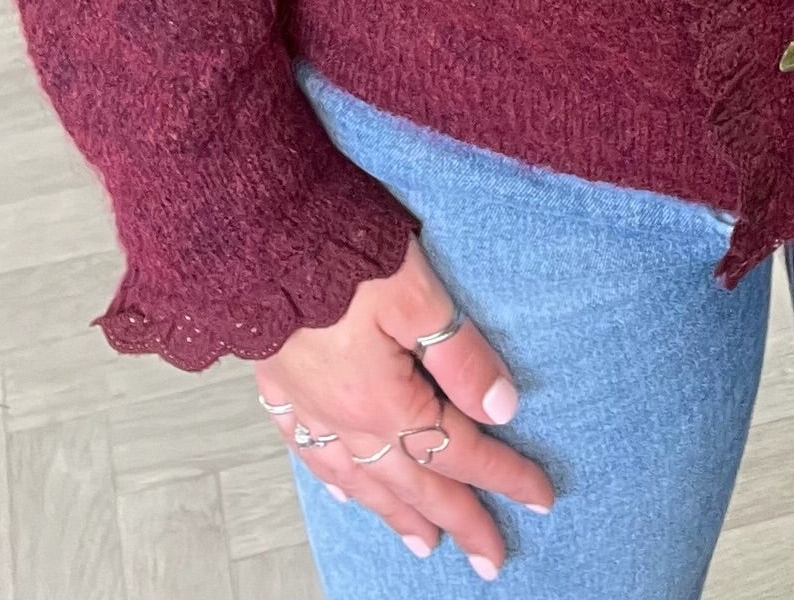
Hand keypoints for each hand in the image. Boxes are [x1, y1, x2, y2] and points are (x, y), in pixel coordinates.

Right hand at [255, 233, 555, 576]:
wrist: (253, 235)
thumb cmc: (338, 253)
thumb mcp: (416, 291)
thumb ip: (459, 353)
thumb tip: (501, 408)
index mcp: (386, 401)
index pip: (458, 449)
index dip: (503, 474)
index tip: (540, 498)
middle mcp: (346, 419)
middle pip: (414, 482)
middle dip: (459, 519)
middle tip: (492, 558)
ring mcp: (308, 408)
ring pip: (363, 479)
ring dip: (399, 514)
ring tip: (425, 544)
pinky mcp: (279, 387)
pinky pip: (310, 453)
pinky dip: (336, 481)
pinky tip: (346, 493)